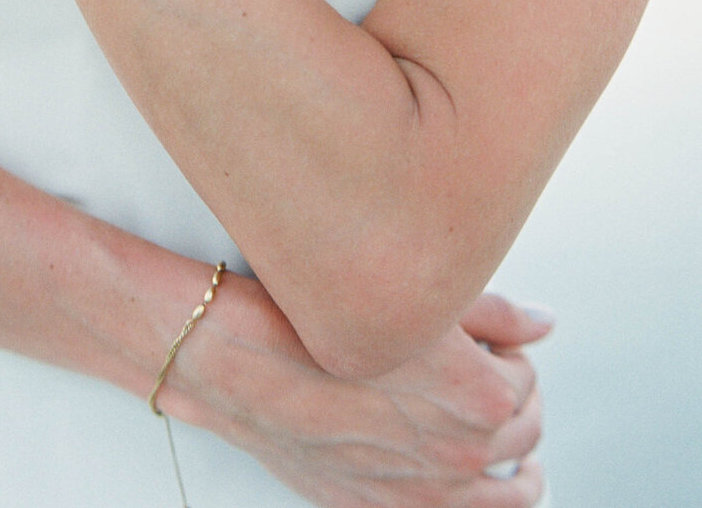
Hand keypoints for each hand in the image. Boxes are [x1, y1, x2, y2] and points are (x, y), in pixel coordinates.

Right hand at [169, 276, 547, 506]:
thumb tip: (542, 322)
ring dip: (517, 471)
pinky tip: (476, 492)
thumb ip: (494, 312)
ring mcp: (424, 491)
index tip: (492, 343)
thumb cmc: (320, 324)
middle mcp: (461, 454)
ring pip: (505, 495)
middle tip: (504, 382)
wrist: (246, 362)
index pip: (524, 375)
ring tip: (523, 462)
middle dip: (517, 403)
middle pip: (522, 432)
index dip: (508, 352)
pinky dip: (472, 503)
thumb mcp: (415, 301)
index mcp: (480, 397)